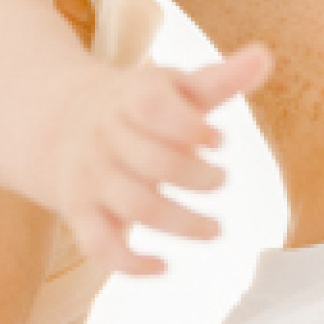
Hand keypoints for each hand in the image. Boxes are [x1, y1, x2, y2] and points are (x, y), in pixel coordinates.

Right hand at [55, 48, 272, 277]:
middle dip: (198, 176)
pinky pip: (99, 246)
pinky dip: (130, 264)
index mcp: (130, 100)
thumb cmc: (136, 106)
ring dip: (183, 223)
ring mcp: (92, 179)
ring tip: (216, 228)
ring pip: (137, 208)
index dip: (190, 126)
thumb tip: (266, 56)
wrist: (58, 123)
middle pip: (154, 164)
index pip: (154, 108)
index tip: (219, 139)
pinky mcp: (81, 214)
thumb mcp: (173, 86)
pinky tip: (163, 266)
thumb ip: (220, 79)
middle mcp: (106, 139)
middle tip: (222, 179)